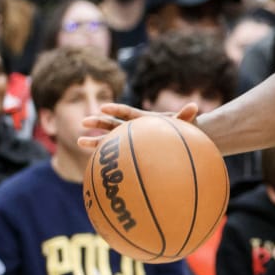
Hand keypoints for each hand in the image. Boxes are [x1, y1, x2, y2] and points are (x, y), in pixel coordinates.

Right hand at [78, 102, 196, 150]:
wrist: (180, 143)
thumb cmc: (182, 132)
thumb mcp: (184, 124)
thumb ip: (186, 116)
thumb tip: (195, 106)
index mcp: (142, 120)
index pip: (127, 113)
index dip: (116, 110)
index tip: (104, 108)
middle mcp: (132, 129)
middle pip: (112, 124)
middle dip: (98, 122)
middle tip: (83, 121)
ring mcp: (128, 142)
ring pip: (108, 141)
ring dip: (94, 140)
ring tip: (78, 141)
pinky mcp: (128, 154)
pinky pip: (115, 158)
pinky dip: (104, 161)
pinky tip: (91, 168)